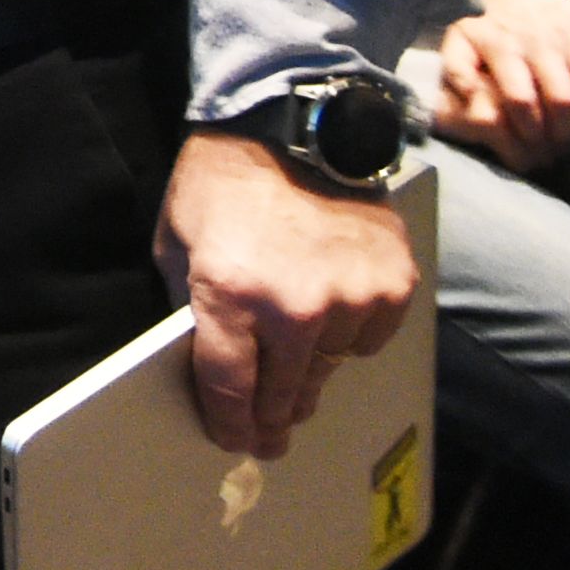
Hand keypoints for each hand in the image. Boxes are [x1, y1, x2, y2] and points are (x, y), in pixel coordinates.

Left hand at [158, 129, 417, 458]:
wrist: (293, 128)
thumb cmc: (223, 182)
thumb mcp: (178, 240)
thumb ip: (191, 303)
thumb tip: (206, 358)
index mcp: (230, 294)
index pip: (229, 386)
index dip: (230, 423)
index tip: (234, 441)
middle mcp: (295, 308)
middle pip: (283, 393)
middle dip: (271, 418)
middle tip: (270, 436)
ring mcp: (350, 301)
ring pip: (327, 371)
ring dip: (308, 371)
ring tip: (294, 356)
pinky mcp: (391, 289)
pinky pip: (366, 341)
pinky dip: (348, 335)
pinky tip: (329, 307)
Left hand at [434, 0, 569, 172]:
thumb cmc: (489, 25)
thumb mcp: (460, 40)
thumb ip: (456, 69)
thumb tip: (471, 97)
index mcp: (502, 44)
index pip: (522, 99)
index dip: (529, 129)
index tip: (529, 142)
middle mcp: (540, 39)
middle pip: (564, 101)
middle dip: (562, 131)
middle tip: (557, 143)